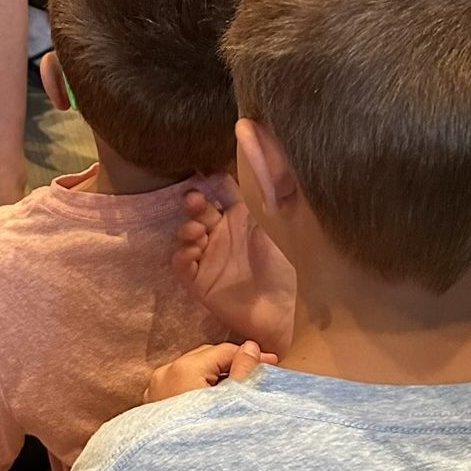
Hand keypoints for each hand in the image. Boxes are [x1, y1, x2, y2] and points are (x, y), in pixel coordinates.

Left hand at [143, 340, 276, 404]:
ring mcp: (155, 391)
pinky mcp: (153, 408)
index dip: (249, 356)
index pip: (222, 351)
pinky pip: (181, 389)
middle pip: (206, 359)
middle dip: (232, 364)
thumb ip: (242, 373)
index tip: (273, 364)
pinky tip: (217, 404)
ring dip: (216, 377)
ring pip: (193, 373)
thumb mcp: (231, 406)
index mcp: (183, 369)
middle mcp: (165, 374)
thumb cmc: (205, 441)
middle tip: (260, 375)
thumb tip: (250, 348)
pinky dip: (200, 390)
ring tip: (242, 391)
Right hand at [173, 186, 297, 355]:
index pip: (221, 191)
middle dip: (193, 202)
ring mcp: (209, 257)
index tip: (205, 171)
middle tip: (194, 200)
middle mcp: (222, 234)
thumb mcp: (281, 226)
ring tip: (197, 232)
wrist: (287, 311)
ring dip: (187, 229)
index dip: (211, 180)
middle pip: (198, 210)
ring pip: (185, 235)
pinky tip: (193, 252)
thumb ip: (269, 195)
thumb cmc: (287, 266)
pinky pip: (182, 264)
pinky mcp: (200, 282)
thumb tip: (267, 159)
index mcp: (241, 217)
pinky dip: (183, 255)